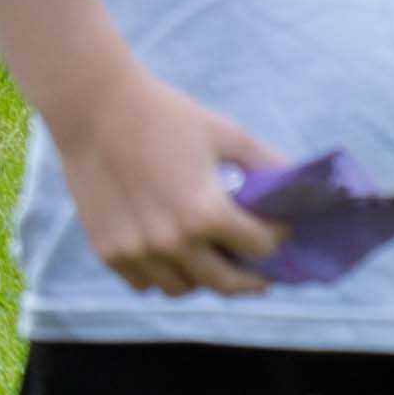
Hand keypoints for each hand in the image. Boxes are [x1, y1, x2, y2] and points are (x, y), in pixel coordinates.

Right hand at [61, 69, 281, 295]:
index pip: (261, 247)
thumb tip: (302, 192)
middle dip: (251, 277)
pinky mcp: (108, 250)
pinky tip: (166, 252)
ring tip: (206, 258)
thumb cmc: (164, 115)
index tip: (276, 229)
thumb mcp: (226, 134)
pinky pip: (144, 283)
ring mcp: (137, 250)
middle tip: (257, 270)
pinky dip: (159, 273)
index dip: (275, 236)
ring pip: (183, 289)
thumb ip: (268, 166)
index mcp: (206, 214)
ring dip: (201, 277)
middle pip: (228, 284)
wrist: (91, 105)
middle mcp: (172, 241)